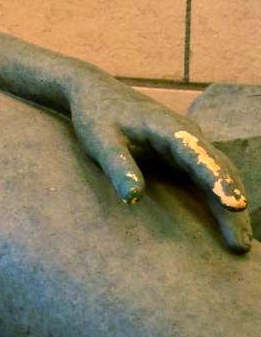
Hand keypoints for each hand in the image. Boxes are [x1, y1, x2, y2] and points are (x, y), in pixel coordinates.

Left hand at [67, 72, 250, 252]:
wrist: (96, 92)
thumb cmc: (96, 116)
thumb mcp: (98, 140)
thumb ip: (117, 165)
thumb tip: (133, 197)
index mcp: (166, 126)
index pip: (198, 154)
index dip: (217, 179)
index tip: (235, 205)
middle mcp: (187, 133)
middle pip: (219, 168)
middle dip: (232, 204)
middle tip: (240, 243)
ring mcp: (190, 143)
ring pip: (221, 173)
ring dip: (232, 206)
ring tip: (240, 243)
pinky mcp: (185, 153)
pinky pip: (210, 176)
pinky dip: (221, 198)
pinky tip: (228, 224)